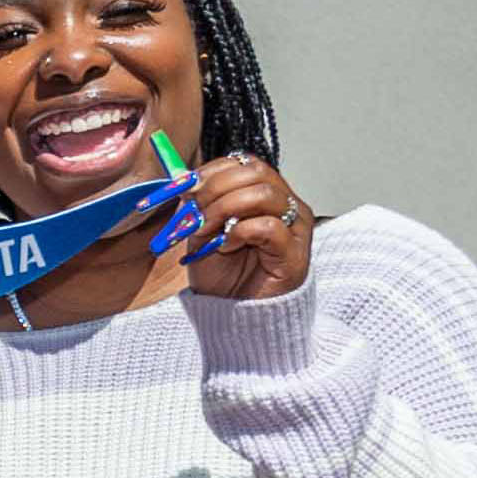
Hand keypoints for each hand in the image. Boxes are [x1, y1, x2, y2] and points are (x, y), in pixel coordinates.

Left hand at [157, 154, 315, 300]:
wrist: (232, 314)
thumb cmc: (222, 274)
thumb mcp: (201, 230)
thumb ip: (198, 203)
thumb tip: (181, 179)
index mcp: (266, 195)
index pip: (246, 163)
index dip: (212, 171)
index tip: (185, 187)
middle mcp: (287, 207)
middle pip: (256, 172)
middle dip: (215, 188)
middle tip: (194, 212)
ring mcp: (296, 229)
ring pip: (264, 194)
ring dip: (224, 208)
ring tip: (207, 231)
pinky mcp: (296, 254)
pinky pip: (269, 227)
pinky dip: (239, 232)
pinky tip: (226, 246)